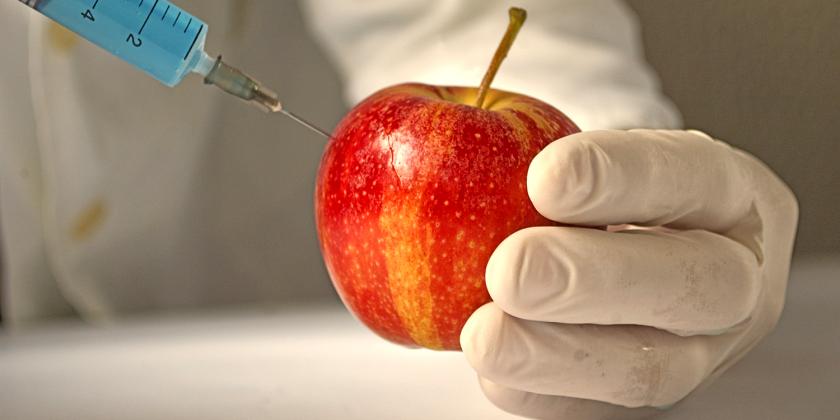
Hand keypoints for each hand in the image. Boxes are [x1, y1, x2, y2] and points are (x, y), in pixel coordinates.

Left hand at [460, 129, 797, 418]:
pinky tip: (494, 371)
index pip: (694, 177)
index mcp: (729, 194)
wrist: (615, 258)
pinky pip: (599, 410)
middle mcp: (732, 274)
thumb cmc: (602, 197)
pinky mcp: (649, 394)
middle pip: (695, 284)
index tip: (544, 177)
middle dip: (595, 278)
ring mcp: (698, 348)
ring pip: (653, 367)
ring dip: (558, 354)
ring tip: (484, 335)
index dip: (623, 176)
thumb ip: (553, 167)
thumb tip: (457, 154)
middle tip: (509, 269)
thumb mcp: (596, 159)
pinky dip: (540, 392)